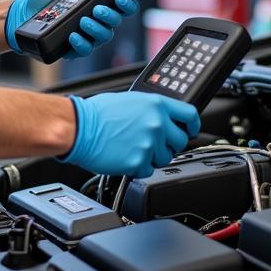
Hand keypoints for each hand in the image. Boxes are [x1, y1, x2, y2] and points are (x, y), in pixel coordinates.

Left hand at [5, 0, 146, 57]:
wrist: (25, 12)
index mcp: (99, 1)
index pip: (123, 1)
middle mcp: (98, 19)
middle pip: (118, 19)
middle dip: (114, 13)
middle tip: (99, 7)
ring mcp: (88, 34)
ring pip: (105, 35)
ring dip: (97, 28)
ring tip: (84, 19)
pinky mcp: (75, 47)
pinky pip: (86, 49)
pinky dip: (82, 43)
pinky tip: (74, 34)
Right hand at [61, 92, 199, 177]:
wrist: (78, 128)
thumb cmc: (97, 113)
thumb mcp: (130, 100)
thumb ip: (150, 110)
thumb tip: (161, 118)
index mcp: (156, 105)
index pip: (190, 115)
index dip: (192, 125)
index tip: (190, 130)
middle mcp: (156, 123)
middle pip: (180, 141)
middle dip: (168, 144)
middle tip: (152, 143)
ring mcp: (149, 144)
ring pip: (164, 158)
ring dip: (152, 157)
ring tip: (132, 148)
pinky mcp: (138, 162)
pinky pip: (147, 170)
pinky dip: (137, 167)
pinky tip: (124, 156)